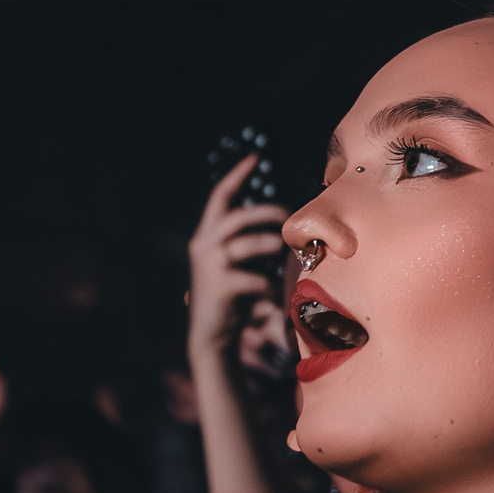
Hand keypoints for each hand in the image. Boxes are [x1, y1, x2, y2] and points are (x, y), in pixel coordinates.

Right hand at [187, 156, 287, 367]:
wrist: (211, 335)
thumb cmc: (230, 299)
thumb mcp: (234, 266)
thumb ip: (248, 245)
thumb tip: (283, 229)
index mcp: (206, 236)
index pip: (220, 197)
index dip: (237, 175)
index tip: (255, 157)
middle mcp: (203, 245)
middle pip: (239, 216)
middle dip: (269, 213)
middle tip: (290, 218)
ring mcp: (210, 264)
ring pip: (252, 245)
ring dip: (275, 250)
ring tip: (286, 259)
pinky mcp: (220, 285)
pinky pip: (257, 279)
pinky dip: (271, 288)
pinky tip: (274, 298)